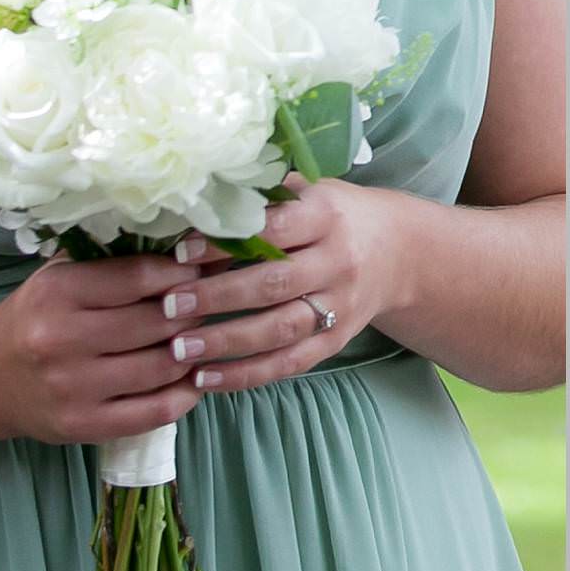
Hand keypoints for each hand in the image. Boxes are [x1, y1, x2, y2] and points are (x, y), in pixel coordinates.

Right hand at [0, 249, 211, 447]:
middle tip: (207, 302)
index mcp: (54, 293)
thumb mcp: (56, 277)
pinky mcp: (86, 425)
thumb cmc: (34, 316)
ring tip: (202, 338)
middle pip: (155, 322)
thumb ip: (105, 262)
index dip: (179, 270)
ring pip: (162, 366)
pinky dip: (186, 394)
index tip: (200, 265)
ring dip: (193, 351)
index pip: (136, 277)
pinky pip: (157, 411)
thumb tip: (178, 244)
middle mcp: (60, 340)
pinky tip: (192, 378)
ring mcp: (74, 387)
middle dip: (192, 310)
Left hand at [162, 175, 412, 395]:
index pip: (273, 230)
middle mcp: (336, 264)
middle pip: (274, 285)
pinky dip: (247, 374)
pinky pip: (290, 364)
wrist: (400, 254)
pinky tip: (205, 379)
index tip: (181, 251)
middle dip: (217, 297)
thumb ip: (260, 196)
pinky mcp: (336, 342)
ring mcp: (339, 308)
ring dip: (226, 343)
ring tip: (179, 349)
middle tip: (169, 305)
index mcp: (325, 217)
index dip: (227, 242)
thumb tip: (194, 199)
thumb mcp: (307, 191)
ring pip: (281, 331)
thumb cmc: (331, 215)